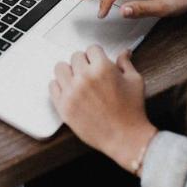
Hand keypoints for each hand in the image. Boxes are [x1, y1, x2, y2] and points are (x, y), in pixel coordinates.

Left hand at [50, 45, 156, 172]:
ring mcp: (71, 92)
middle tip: (90, 73)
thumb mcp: (134, 81)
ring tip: (77, 80)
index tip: (97, 61)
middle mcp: (84, 77)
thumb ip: (125, 64)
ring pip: (60, 68)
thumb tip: (124, 52)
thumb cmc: (132, 111)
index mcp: (102, 68)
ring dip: (69, 72)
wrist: (124, 137)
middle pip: (75, 57)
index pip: (91, 49)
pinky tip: (69, 91)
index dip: (97, 55)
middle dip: (84, 63)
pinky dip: (60, 86)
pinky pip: (52, 86)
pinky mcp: (63, 106)